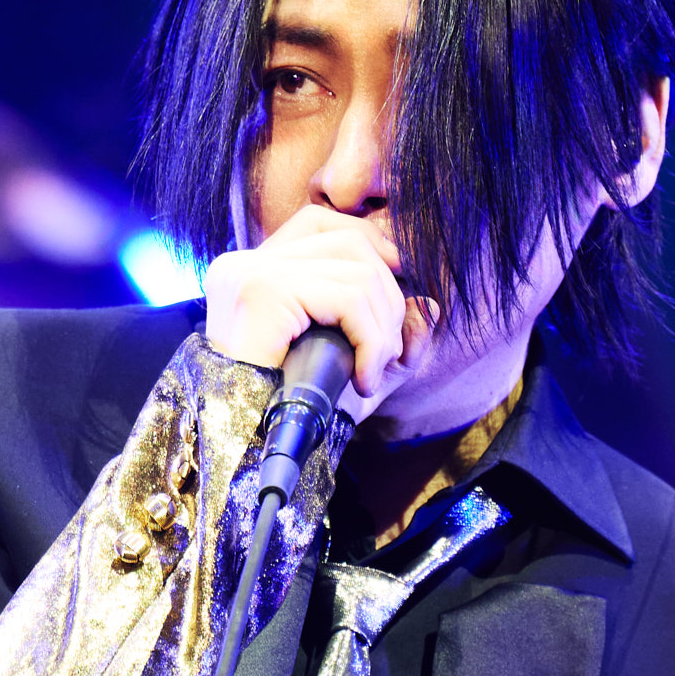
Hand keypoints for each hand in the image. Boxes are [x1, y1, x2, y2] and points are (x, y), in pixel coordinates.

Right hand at [203, 207, 410, 422]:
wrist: (248, 452)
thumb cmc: (292, 415)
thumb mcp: (352, 368)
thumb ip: (390, 335)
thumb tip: (429, 305)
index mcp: (254, 268)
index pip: (322, 224)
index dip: (369, 249)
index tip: (390, 301)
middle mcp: (245, 261)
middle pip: (349, 241)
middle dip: (389, 299)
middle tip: (387, 357)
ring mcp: (251, 272)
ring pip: (358, 271)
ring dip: (384, 329)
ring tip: (372, 373)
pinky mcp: (263, 292)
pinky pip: (347, 298)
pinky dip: (372, 340)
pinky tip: (362, 379)